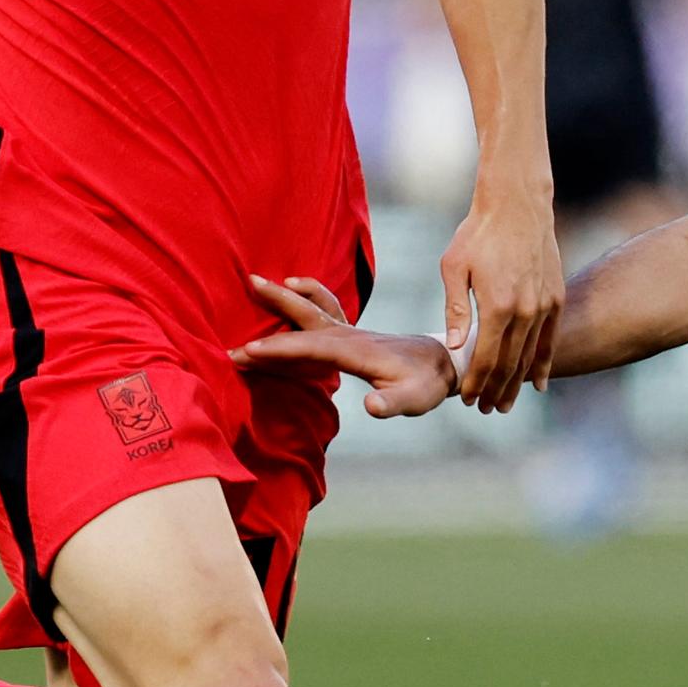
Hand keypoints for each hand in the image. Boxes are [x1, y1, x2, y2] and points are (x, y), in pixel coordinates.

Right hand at [232, 275, 461, 418]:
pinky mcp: (350, 333)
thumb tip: (371, 407)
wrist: (442, 363)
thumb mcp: (415, 400)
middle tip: (245, 288)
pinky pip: (323, 309)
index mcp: (356, 351)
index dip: (279, 350)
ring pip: (313, 308)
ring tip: (256, 280)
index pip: (311, 348)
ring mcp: (349, 331)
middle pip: (307, 317)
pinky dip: (306, 295)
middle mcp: (349, 335)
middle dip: (275, 306)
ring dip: (286, 295)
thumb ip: (392, 404)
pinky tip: (291, 287)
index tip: (247, 351)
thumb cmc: (426, 385)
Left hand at [442, 188, 563, 413]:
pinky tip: (538, 383)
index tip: (468, 400)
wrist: (517, 205)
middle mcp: (526, 311)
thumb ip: (456, 310)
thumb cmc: (478, 233)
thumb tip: (455, 348)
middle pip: (510, 363)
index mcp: (497, 306)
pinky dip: (544, 363)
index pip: (487, 358)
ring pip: (531, 355)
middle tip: (487, 410)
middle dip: (496, 390)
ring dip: (518, 382)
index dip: (476, 382)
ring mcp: (545, 305)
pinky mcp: (556, 297)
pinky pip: (551, 339)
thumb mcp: (454, 268)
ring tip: (506, 403)